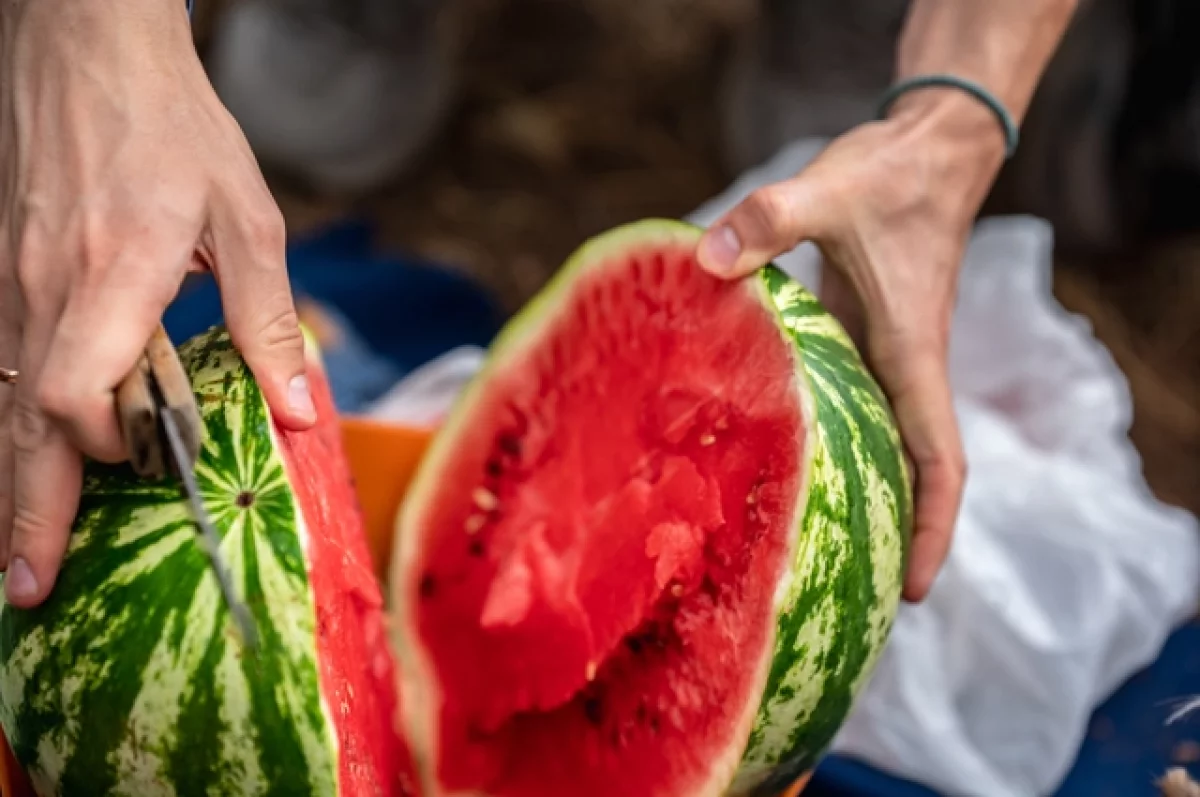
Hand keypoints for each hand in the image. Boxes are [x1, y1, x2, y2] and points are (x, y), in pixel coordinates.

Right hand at [0, 0, 315, 607]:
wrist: (89, 50)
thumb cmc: (177, 128)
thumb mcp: (247, 217)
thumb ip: (268, 318)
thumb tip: (300, 412)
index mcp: (115, 273)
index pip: (77, 389)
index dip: (104, 446)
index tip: (141, 473)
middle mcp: (47, 285)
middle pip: (22, 419)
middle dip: (25, 512)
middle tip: (26, 591)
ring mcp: (13, 279)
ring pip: (1, 399)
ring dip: (12, 481)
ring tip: (17, 556)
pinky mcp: (5, 270)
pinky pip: (2, 364)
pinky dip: (10, 425)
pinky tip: (23, 462)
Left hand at [697, 92, 1006, 600]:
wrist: (931, 147)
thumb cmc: (894, 174)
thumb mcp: (830, 191)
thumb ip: (770, 220)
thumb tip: (707, 258)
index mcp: (910, 354)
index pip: (941, 460)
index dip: (936, 528)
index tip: (919, 590)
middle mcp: (902, 368)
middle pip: (910, 472)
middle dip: (893, 535)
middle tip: (846, 596)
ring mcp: (882, 356)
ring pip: (879, 444)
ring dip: (861, 495)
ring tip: (809, 551)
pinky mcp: (860, 336)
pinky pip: (850, 405)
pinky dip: (828, 440)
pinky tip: (779, 454)